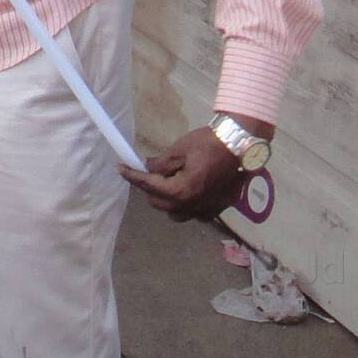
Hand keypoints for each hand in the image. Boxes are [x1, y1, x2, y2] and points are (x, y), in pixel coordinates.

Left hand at [119, 125, 260, 222]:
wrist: (237, 145)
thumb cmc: (207, 144)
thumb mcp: (178, 150)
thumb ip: (160, 164)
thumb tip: (146, 168)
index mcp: (183, 191)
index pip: (151, 187)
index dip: (133, 177)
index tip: (120, 168)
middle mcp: (195, 205)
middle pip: (161, 204)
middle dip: (148, 190)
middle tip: (143, 173)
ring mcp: (208, 209)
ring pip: (177, 213)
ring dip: (166, 201)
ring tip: (164, 182)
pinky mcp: (218, 207)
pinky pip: (195, 213)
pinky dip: (185, 205)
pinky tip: (185, 190)